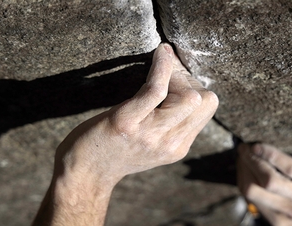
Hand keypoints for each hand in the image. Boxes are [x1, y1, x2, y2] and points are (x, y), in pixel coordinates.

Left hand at [33, 43, 218, 225]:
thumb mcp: (153, 144)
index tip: (175, 79)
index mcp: (179, 147)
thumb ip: (171, 123)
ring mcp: (150, 135)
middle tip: (167, 74)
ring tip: (160, 68)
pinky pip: (155, 90)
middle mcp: (170, 143)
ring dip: (175, 74)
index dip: (195, 87)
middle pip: (204, 101)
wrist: (85, 173)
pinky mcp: (127, 122)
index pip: (206, 107)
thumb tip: (183, 84)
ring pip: (187, 97)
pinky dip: (162, 68)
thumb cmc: (115, 151)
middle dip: (188, 79)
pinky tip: (161, 54)